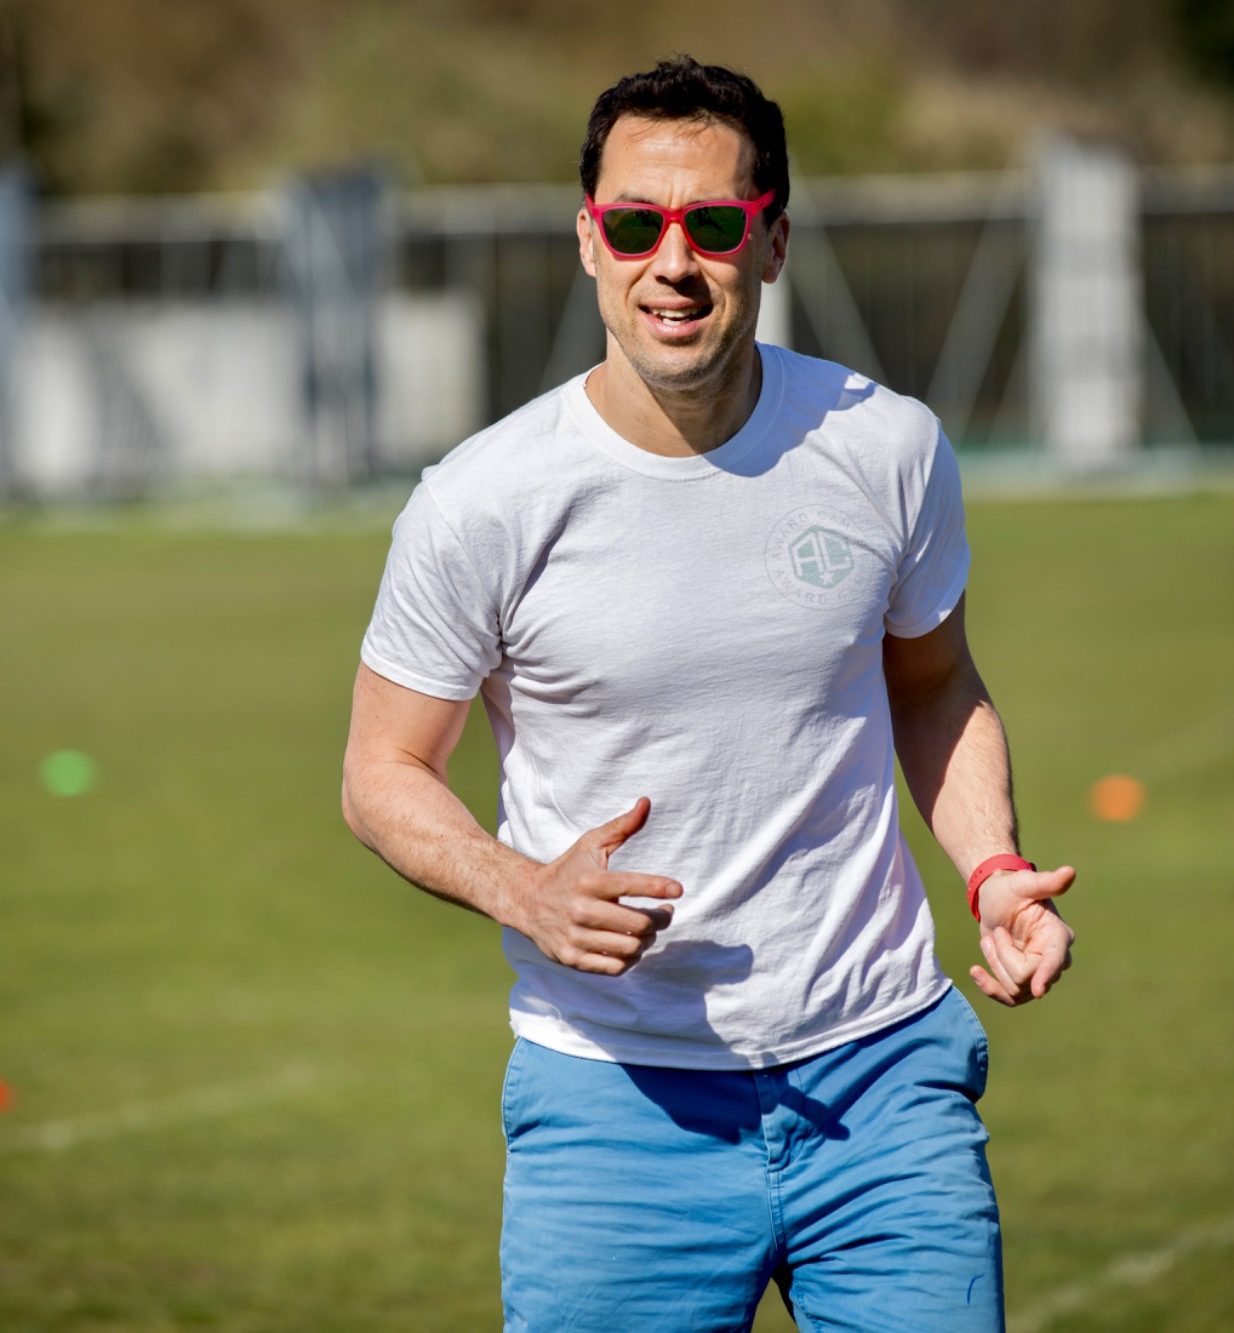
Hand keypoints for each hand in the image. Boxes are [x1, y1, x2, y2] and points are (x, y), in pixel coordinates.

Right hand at [514, 797, 681, 975]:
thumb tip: (647, 802)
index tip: (677, 889)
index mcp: (589, 881)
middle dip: (660, 919)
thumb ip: (622, 826)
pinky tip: (631, 946)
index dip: (658, 887)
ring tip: (648, 930)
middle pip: (638, 924)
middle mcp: (581, 910)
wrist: (526, 901)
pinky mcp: (572, 958)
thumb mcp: (590, 844)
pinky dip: (630, 959)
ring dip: (647, 940)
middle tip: (665, 913)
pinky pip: (615, 968)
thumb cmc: (567, 869)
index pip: (630, 885)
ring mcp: (575, 937)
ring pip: (630, 948)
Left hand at [970, 865, 1074, 1005]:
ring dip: (994, 963)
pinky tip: (975, 971)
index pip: (1055, 960)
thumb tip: (1070, 872)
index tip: (1038, 989)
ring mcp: (1038, 973)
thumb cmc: (1011, 889)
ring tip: (990, 939)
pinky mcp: (1022, 981)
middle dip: (1003, 956)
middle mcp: (1053, 959)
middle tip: (998, 931)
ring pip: (1014, 988)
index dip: (1046, 973)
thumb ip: (1046, 882)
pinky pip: (1008, 997)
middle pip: (1026, 977)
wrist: (996, 900)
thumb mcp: (1024, 883)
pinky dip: (989, 987)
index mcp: (1058, 936)